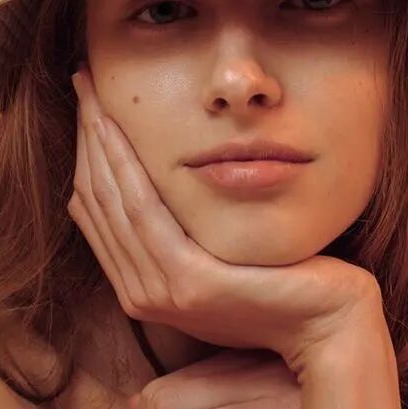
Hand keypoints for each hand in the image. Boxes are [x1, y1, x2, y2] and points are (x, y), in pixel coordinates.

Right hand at [68, 65, 379, 375]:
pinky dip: (123, 165)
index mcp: (144, 289)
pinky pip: (143, 212)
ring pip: (110, 201)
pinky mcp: (187, 282)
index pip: (96, 213)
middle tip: (81, 81)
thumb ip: (187, 234)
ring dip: (95, 140)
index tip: (88, 105)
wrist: (326, 327)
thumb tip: (168, 183)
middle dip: (85, 136)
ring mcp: (160, 292)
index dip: (87, 154)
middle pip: (94, 201)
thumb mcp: (223, 257)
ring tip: (91, 88)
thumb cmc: (288, 286)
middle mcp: (142, 295)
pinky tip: (115, 124)